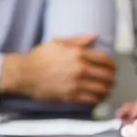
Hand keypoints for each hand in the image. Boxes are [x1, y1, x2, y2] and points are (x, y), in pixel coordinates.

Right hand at [2, 34, 116, 105]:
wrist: (25, 74)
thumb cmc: (39, 57)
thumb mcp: (58, 42)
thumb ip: (79, 40)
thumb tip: (95, 36)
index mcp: (78, 54)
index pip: (105, 60)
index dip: (112, 65)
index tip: (112, 68)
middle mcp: (80, 69)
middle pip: (107, 75)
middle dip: (112, 78)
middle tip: (112, 80)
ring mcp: (76, 84)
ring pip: (102, 89)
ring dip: (107, 90)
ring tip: (107, 90)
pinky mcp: (70, 96)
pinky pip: (91, 100)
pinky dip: (98, 99)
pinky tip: (98, 98)